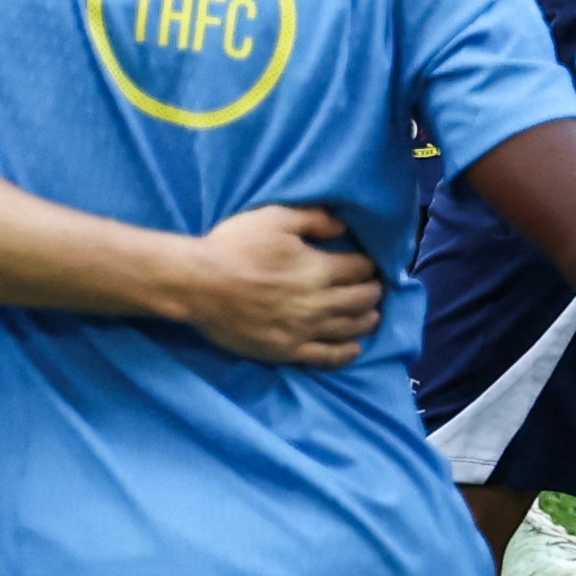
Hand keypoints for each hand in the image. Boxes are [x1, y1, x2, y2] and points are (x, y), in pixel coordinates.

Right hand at [178, 200, 379, 365]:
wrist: (199, 284)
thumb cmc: (235, 246)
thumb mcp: (275, 218)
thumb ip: (314, 219)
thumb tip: (345, 225)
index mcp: (318, 269)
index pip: (359, 269)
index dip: (370, 265)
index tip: (370, 264)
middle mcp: (318, 302)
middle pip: (361, 300)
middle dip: (373, 292)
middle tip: (375, 288)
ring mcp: (304, 330)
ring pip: (350, 329)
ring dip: (367, 321)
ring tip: (372, 315)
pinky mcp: (287, 350)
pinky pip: (327, 357)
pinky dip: (346, 353)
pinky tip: (355, 348)